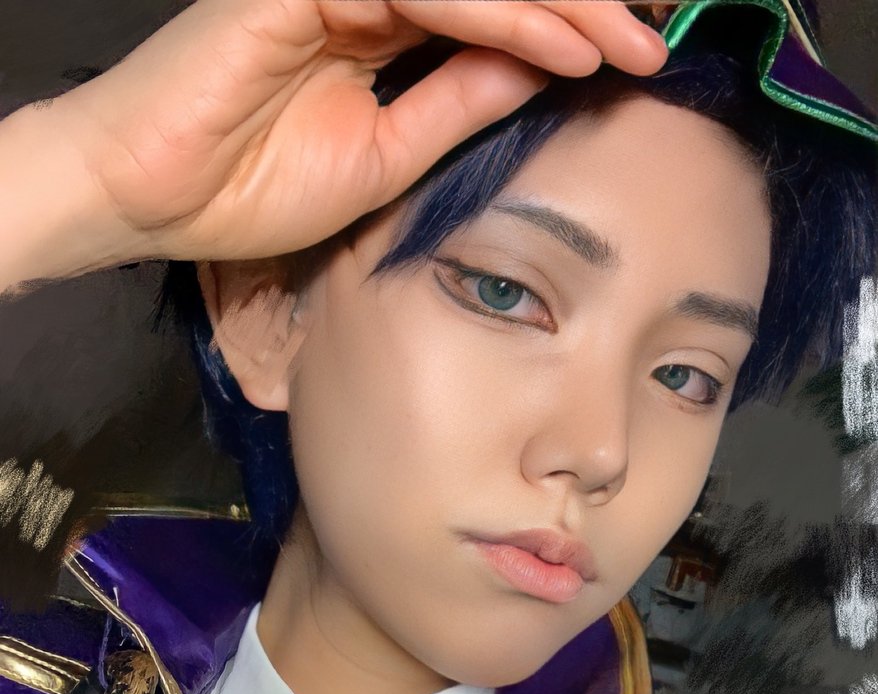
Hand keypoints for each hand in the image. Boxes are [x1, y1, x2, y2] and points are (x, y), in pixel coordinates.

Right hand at [53, 0, 666, 260]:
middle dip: (580, 2)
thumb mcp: (383, 158)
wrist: (147, 198)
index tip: (636, 61)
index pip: (489, 9)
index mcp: (376, 24)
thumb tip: (536, 74)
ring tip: (626, 40)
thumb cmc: (244, 186)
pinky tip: (557, 41)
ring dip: (556, 1)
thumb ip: (456, 106)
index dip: (564, 25)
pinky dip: (494, 13)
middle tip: (654, 38)